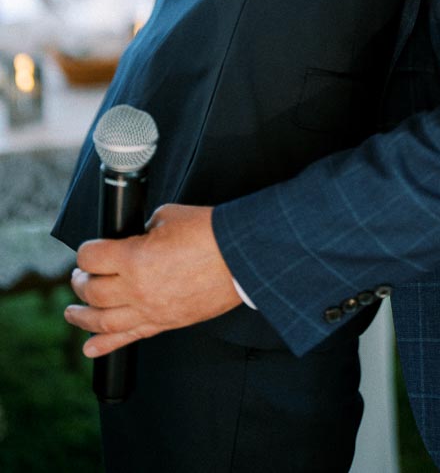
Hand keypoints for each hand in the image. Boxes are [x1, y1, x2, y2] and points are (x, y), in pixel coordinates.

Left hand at [64, 204, 239, 357]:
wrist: (241, 257)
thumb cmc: (209, 232)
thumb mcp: (168, 216)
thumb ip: (145, 229)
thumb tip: (138, 237)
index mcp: (134, 258)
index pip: (91, 257)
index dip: (86, 251)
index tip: (90, 249)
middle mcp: (136, 289)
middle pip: (92, 291)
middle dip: (82, 282)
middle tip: (82, 275)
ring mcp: (150, 310)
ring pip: (102, 322)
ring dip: (82, 317)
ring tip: (72, 312)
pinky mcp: (165, 323)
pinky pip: (128, 339)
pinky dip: (105, 346)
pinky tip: (90, 349)